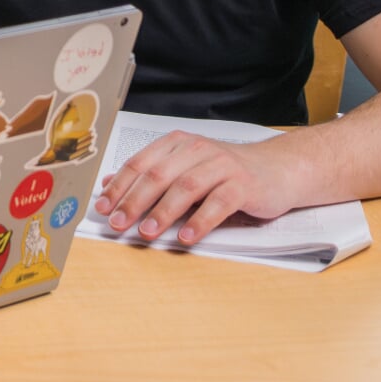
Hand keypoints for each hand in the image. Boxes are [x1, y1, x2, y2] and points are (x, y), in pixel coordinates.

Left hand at [94, 130, 304, 244]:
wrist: (278, 168)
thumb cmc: (226, 172)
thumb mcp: (185, 168)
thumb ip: (150, 175)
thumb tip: (108, 185)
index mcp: (178, 145)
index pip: (140, 163)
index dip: (119, 186)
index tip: (102, 208)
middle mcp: (198, 150)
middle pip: (158, 175)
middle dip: (134, 200)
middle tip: (118, 223)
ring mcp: (222, 165)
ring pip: (186, 187)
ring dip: (163, 212)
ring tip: (147, 232)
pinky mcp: (244, 184)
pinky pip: (219, 203)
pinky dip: (200, 220)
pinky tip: (186, 236)